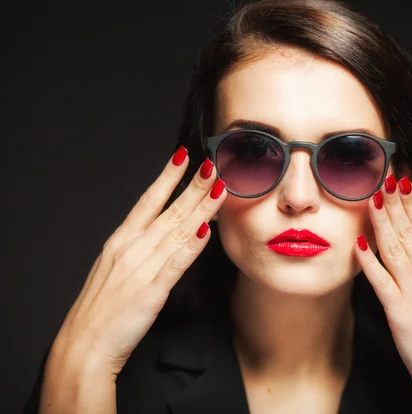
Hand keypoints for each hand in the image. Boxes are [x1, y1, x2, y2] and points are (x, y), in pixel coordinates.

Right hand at [49, 146, 226, 378]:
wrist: (84, 344)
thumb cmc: (101, 309)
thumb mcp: (116, 270)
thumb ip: (140, 250)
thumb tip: (167, 233)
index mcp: (120, 241)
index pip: (147, 200)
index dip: (167, 177)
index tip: (182, 157)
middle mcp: (131, 248)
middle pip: (169, 211)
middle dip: (193, 186)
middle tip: (213, 165)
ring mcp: (141, 268)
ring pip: (178, 231)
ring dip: (201, 208)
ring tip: (220, 188)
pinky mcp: (151, 291)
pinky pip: (176, 264)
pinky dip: (191, 247)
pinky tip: (206, 232)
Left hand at [354, 175, 411, 410]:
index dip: (411, 201)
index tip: (399, 179)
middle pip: (409, 230)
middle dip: (395, 201)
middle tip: (383, 176)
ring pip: (395, 248)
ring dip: (383, 222)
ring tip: (372, 198)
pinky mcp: (400, 311)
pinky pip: (382, 281)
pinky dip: (370, 262)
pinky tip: (359, 243)